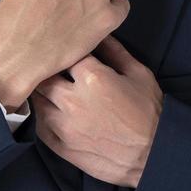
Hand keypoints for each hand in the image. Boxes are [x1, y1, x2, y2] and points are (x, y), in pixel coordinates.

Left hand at [31, 35, 161, 187]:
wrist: (153, 155)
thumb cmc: (149, 113)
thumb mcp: (138, 74)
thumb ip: (115, 52)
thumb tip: (98, 34)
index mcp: (92, 78)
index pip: (66, 54)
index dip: (66, 51)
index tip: (66, 52)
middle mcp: (72, 100)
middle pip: (43, 76)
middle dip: (47, 71)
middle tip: (52, 70)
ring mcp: (63, 125)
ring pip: (37, 101)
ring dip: (42, 94)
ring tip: (50, 91)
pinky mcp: (60, 146)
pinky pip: (39, 126)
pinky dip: (43, 117)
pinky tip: (52, 113)